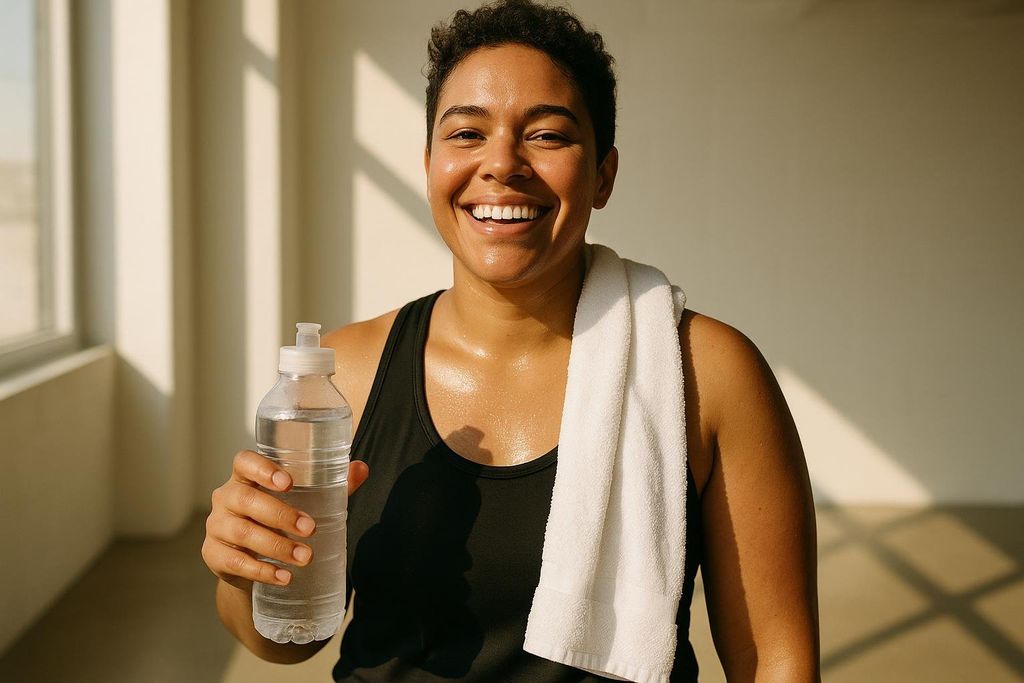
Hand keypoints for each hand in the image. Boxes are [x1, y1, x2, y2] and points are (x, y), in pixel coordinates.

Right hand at [202, 450, 369, 590]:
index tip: (288, 481)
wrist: (251, 561)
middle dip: (280, 514)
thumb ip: (332, 485)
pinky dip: (262, 571)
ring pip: (243, 532)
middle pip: (246, 499)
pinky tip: (284, 577)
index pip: (243, 462)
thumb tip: (361, 469)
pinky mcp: (214, 555)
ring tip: (305, 557)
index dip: (262, 468)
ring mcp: (216, 526)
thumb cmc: (279, 519)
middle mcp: (226, 497)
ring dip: (276, 546)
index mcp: (245, 477)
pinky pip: (235, 562)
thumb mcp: (304, 500)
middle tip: (311, 529)